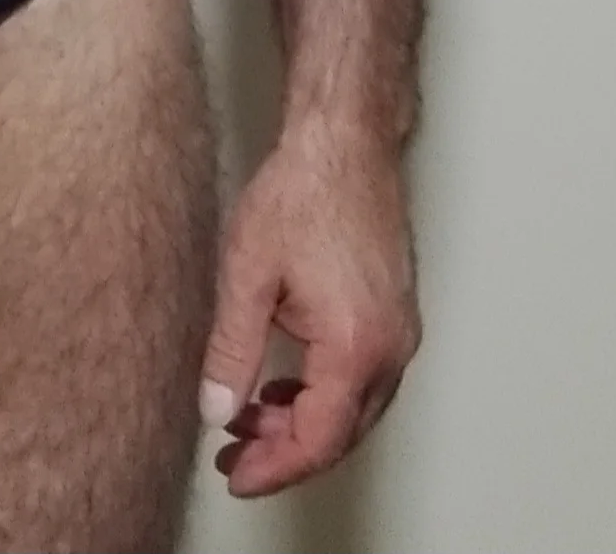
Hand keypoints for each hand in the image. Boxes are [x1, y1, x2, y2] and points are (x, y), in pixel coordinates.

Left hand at [199, 122, 419, 496]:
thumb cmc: (302, 192)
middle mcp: (390, 347)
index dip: (274, 469)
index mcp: (355, 346)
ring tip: (249, 417)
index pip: (318, 441)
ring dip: (304, 422)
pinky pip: (363, 378)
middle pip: (342, 434)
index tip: (237, 476)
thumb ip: (231, 351)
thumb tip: (216, 410)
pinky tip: (285, 383)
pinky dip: (324, 393)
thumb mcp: (247, 274)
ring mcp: (399, 331)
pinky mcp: (395, 313)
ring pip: (355, 409)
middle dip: (286, 451)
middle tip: (234, 454)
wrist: (343, 139)